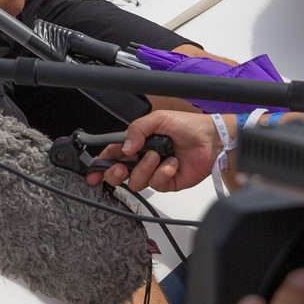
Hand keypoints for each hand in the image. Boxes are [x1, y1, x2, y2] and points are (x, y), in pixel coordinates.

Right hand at [85, 109, 221, 192]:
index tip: (93, 172)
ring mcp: (154, 171)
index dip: (100, 164)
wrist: (211, 139)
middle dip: (114, 173)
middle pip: (118, 174)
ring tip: (157, 156)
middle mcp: (143, 159)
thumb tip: (125, 148)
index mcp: (136, 143)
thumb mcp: (156, 119)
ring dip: (145, 168)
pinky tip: (173, 163)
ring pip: (136, 181)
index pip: (112, 155)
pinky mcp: (167, 182)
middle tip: (121, 167)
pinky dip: (164, 172)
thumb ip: (136, 130)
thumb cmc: (186, 125)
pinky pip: (157, 184)